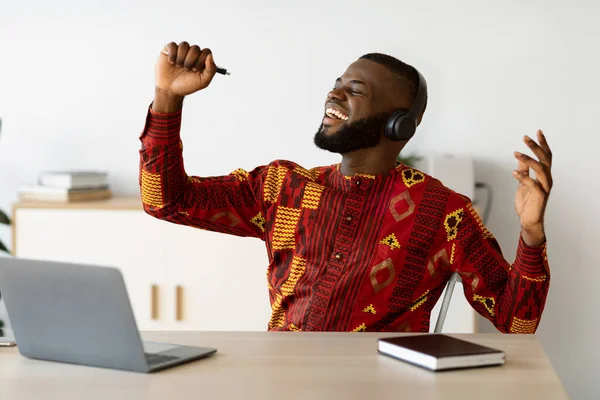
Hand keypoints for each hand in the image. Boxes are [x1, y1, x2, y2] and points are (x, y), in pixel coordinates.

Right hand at [152, 41, 217, 112]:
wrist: (170, 90)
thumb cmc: (187, 85)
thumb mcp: (203, 81)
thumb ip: (211, 69)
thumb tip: (210, 55)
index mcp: (202, 59)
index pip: (207, 51)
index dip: (201, 60)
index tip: (195, 70)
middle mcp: (192, 53)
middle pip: (195, 48)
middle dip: (190, 61)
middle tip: (186, 69)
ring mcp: (181, 50)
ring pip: (184, 45)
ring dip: (181, 58)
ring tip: (178, 66)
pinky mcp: (169, 49)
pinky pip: (172, 45)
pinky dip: (172, 55)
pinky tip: (171, 63)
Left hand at [512, 130, 552, 245]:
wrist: (528, 220)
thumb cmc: (527, 202)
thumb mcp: (523, 183)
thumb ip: (524, 171)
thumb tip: (520, 158)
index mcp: (543, 175)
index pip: (546, 156)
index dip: (542, 144)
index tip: (537, 131)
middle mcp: (547, 179)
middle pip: (545, 159)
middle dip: (536, 147)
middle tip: (525, 137)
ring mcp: (544, 188)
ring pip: (541, 169)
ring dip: (528, 160)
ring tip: (516, 153)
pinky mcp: (539, 196)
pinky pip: (533, 184)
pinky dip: (523, 177)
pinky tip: (513, 173)